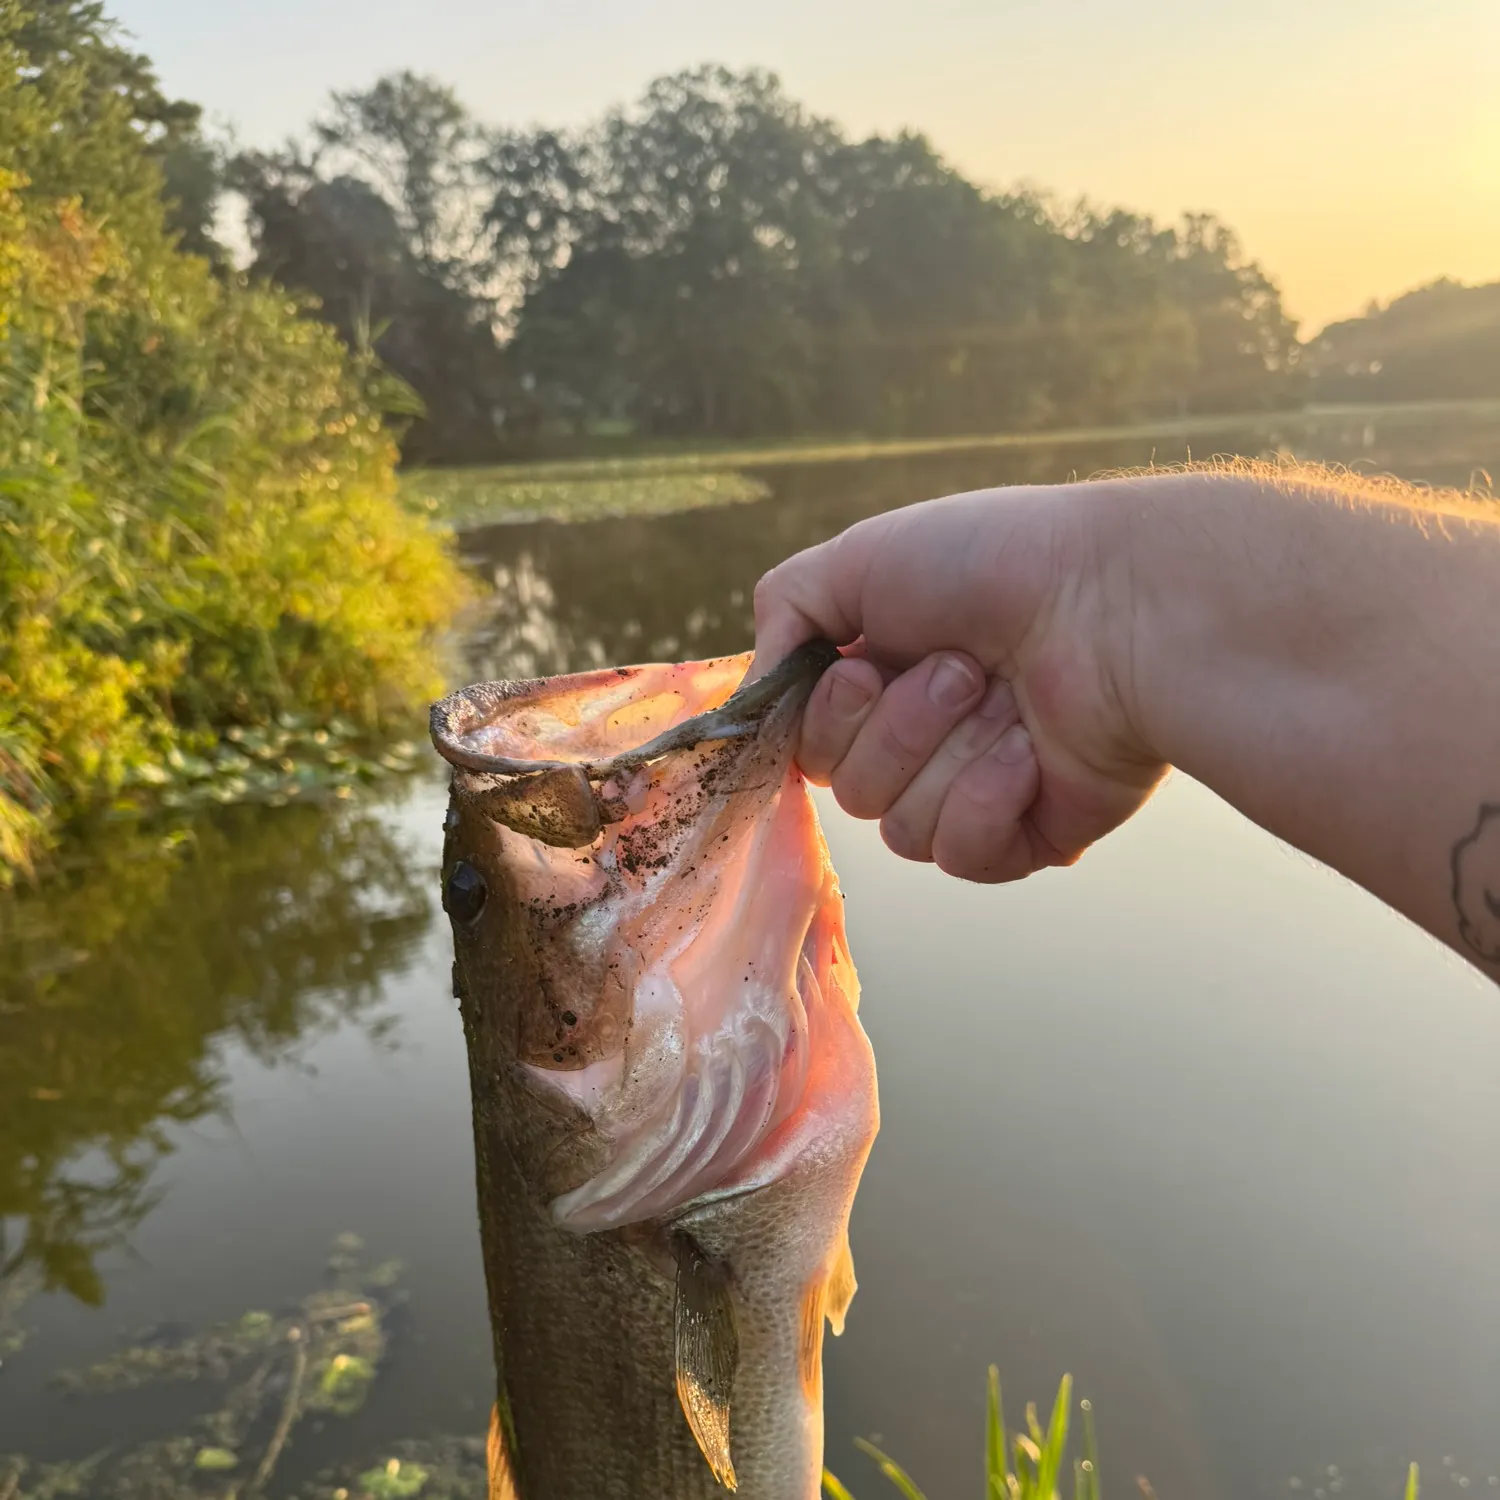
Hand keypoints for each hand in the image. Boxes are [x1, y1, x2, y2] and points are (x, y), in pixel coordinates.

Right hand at [751, 483, 1167, 882]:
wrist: (1112, 602)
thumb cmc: (993, 564)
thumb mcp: (857, 557)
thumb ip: (783, 613)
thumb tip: (757, 691)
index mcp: (884, 674)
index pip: (807, 743)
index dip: (825, 718)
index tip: (863, 668)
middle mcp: (925, 735)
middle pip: (846, 789)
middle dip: (898, 727)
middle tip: (964, 668)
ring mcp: (974, 787)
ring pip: (898, 829)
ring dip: (947, 752)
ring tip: (1006, 698)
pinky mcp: (1025, 834)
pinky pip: (960, 855)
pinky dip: (988, 798)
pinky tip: (1030, 753)